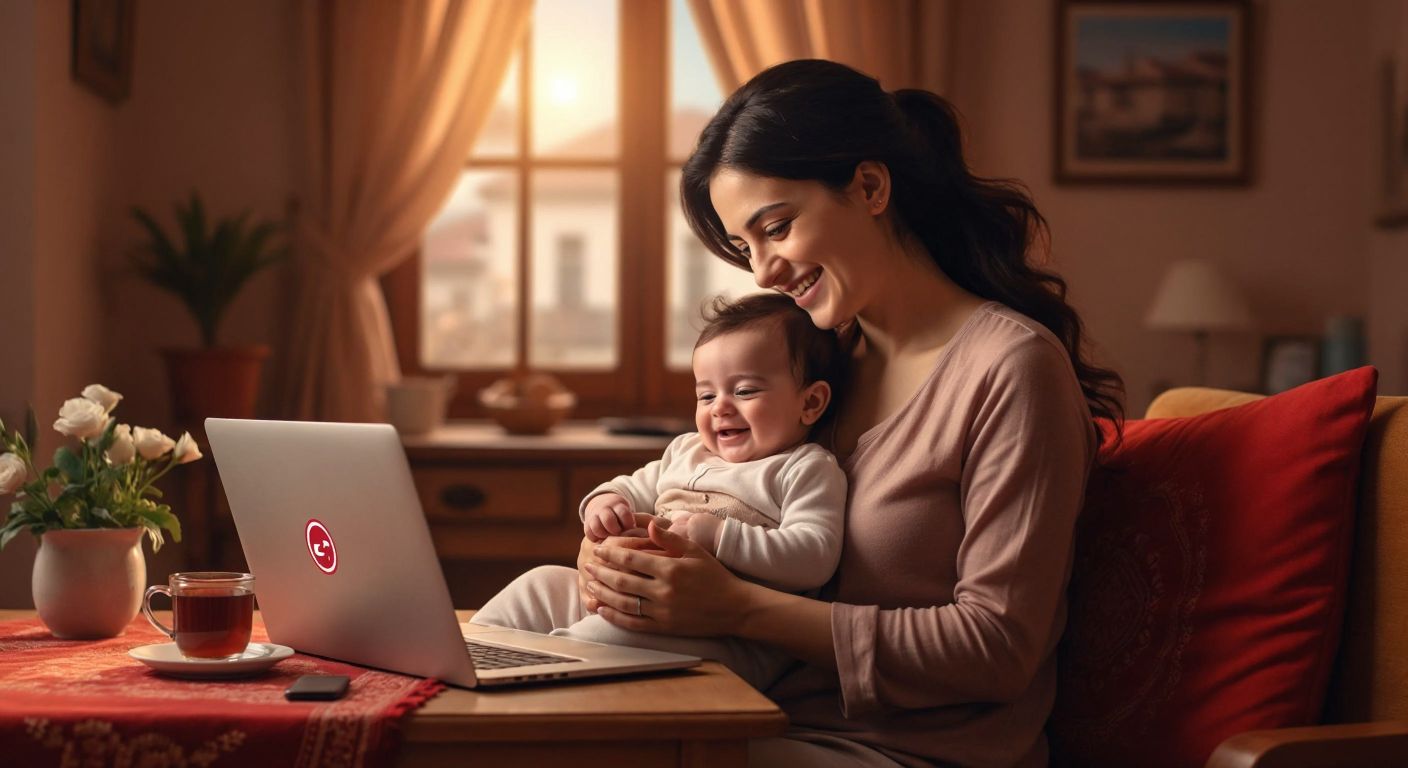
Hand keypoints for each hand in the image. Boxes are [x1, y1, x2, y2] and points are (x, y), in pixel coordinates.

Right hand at [582, 493, 636, 541]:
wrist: (602, 504)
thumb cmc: (622, 515)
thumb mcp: (630, 512)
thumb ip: (637, 522)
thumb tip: (645, 535)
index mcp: (618, 504)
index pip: (623, 513)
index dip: (628, 523)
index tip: (632, 528)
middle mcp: (604, 508)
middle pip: (608, 520)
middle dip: (615, 530)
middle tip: (620, 535)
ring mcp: (594, 515)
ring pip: (597, 527)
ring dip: (605, 535)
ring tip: (611, 539)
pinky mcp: (587, 524)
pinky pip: (589, 533)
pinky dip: (596, 539)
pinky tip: (603, 541)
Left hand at [584, 519, 752, 636]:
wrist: (734, 607)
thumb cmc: (714, 575)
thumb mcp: (695, 551)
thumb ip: (670, 538)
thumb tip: (649, 523)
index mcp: (670, 569)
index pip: (631, 558)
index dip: (610, 553)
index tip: (598, 548)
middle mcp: (664, 591)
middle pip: (622, 581)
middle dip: (601, 572)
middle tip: (587, 565)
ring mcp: (663, 611)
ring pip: (624, 603)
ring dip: (603, 594)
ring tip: (590, 586)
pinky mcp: (664, 627)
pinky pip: (633, 623)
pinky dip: (615, 617)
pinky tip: (602, 610)